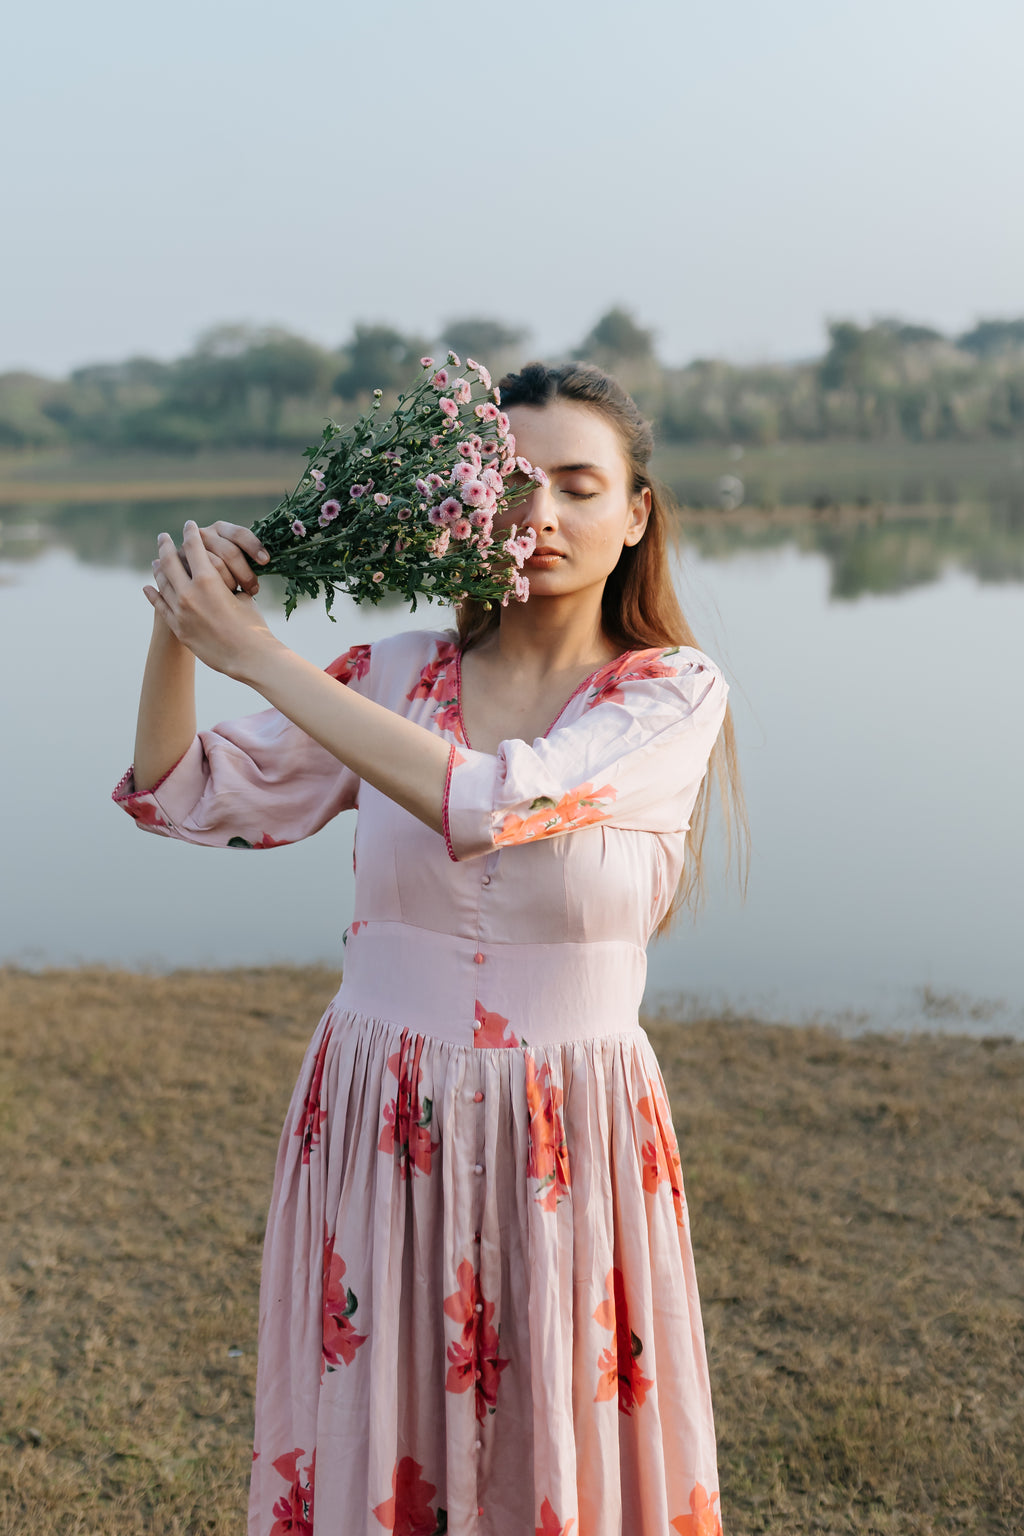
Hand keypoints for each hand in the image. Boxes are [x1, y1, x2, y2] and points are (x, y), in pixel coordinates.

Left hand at [145, 521, 279, 681]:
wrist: (249, 657)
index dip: (191, 534)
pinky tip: (148, 587)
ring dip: (158, 569)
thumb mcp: (242, 595)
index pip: (194, 548)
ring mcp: (180, 612)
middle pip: (170, 562)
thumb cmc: (253, 624)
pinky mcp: (178, 628)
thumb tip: (214, 572)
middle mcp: (189, 594)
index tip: (189, 525)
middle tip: (163, 536)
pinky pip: (160, 607)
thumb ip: (223, 581)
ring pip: (162, 583)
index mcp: (208, 581)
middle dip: (166, 545)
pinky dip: (153, 595)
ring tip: (156, 560)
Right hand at [194, 520, 269, 594]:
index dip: (254, 546)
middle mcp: (204, 534)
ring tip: (238, 593)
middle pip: (230, 552)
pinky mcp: (182, 566)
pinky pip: (203, 578)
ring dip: (232, 582)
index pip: (240, 534)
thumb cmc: (226, 571)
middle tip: (254, 589)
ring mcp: (190, 549)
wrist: (194, 582)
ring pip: (216, 565)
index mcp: (222, 528)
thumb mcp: (235, 558)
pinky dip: (217, 589)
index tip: (266, 561)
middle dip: (245, 573)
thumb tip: (267, 561)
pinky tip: (223, 596)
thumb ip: (247, 556)